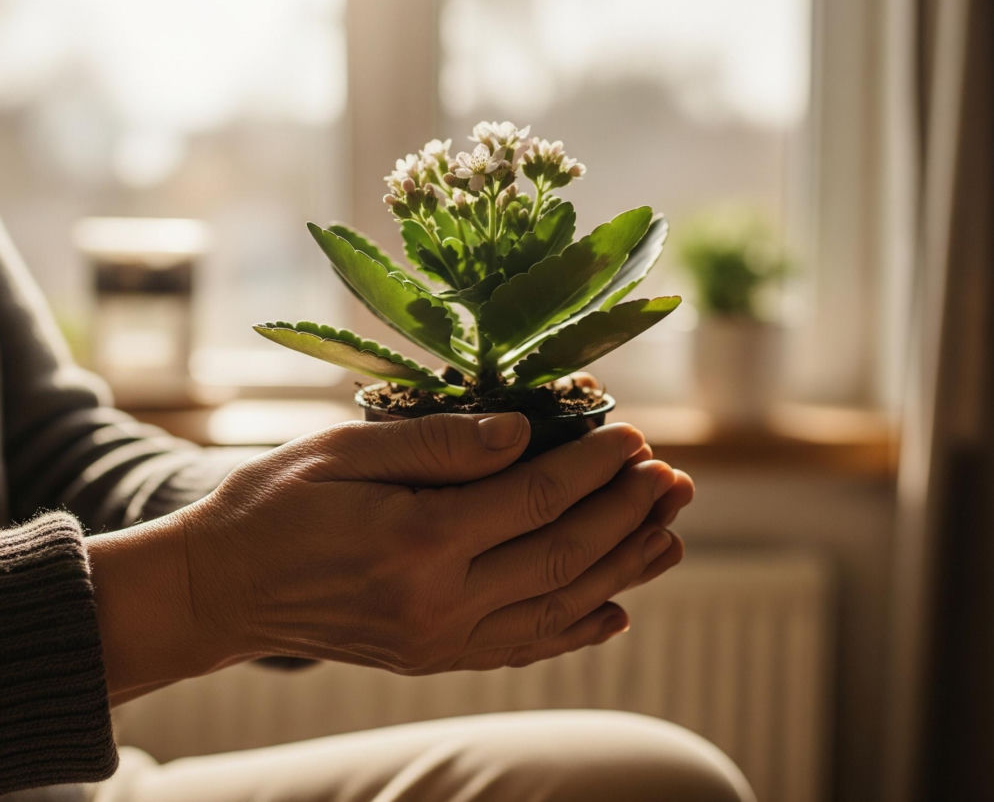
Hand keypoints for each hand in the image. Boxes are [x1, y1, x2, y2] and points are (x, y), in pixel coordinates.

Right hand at [89, 412, 690, 701]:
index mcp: (416, 540)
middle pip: (562, 554)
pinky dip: (576, 629)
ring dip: (623, 568)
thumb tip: (523, 434)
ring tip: (670, 534)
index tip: (633, 435)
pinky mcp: (434, 659)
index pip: (534, 498)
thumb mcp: (345, 450)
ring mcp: (439, 641)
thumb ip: (439, 443)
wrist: (223, 588)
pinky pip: (523, 648)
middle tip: (673, 479)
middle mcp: (438, 602)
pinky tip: (617, 609)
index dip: (592, 465)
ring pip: (558, 605)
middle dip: (626, 513)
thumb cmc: (275, 504)